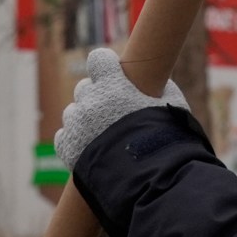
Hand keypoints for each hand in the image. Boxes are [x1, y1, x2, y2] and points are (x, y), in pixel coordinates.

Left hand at [54, 46, 189, 168]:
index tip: (113, 73)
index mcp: (112, 86)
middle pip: (84, 88)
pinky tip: (90, 148)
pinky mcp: (69, 147)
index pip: (98, 58)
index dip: (106, 66)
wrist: (147, 178)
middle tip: (112, 112)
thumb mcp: (171, 109)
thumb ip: (165, 92)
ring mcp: (77, 124)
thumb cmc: (164, 140)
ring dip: (85, 119)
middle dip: (96, 96)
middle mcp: (90, 101)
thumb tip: (163, 85)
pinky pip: (65, 136)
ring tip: (104, 136)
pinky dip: (75, 140)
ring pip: (73, 112)